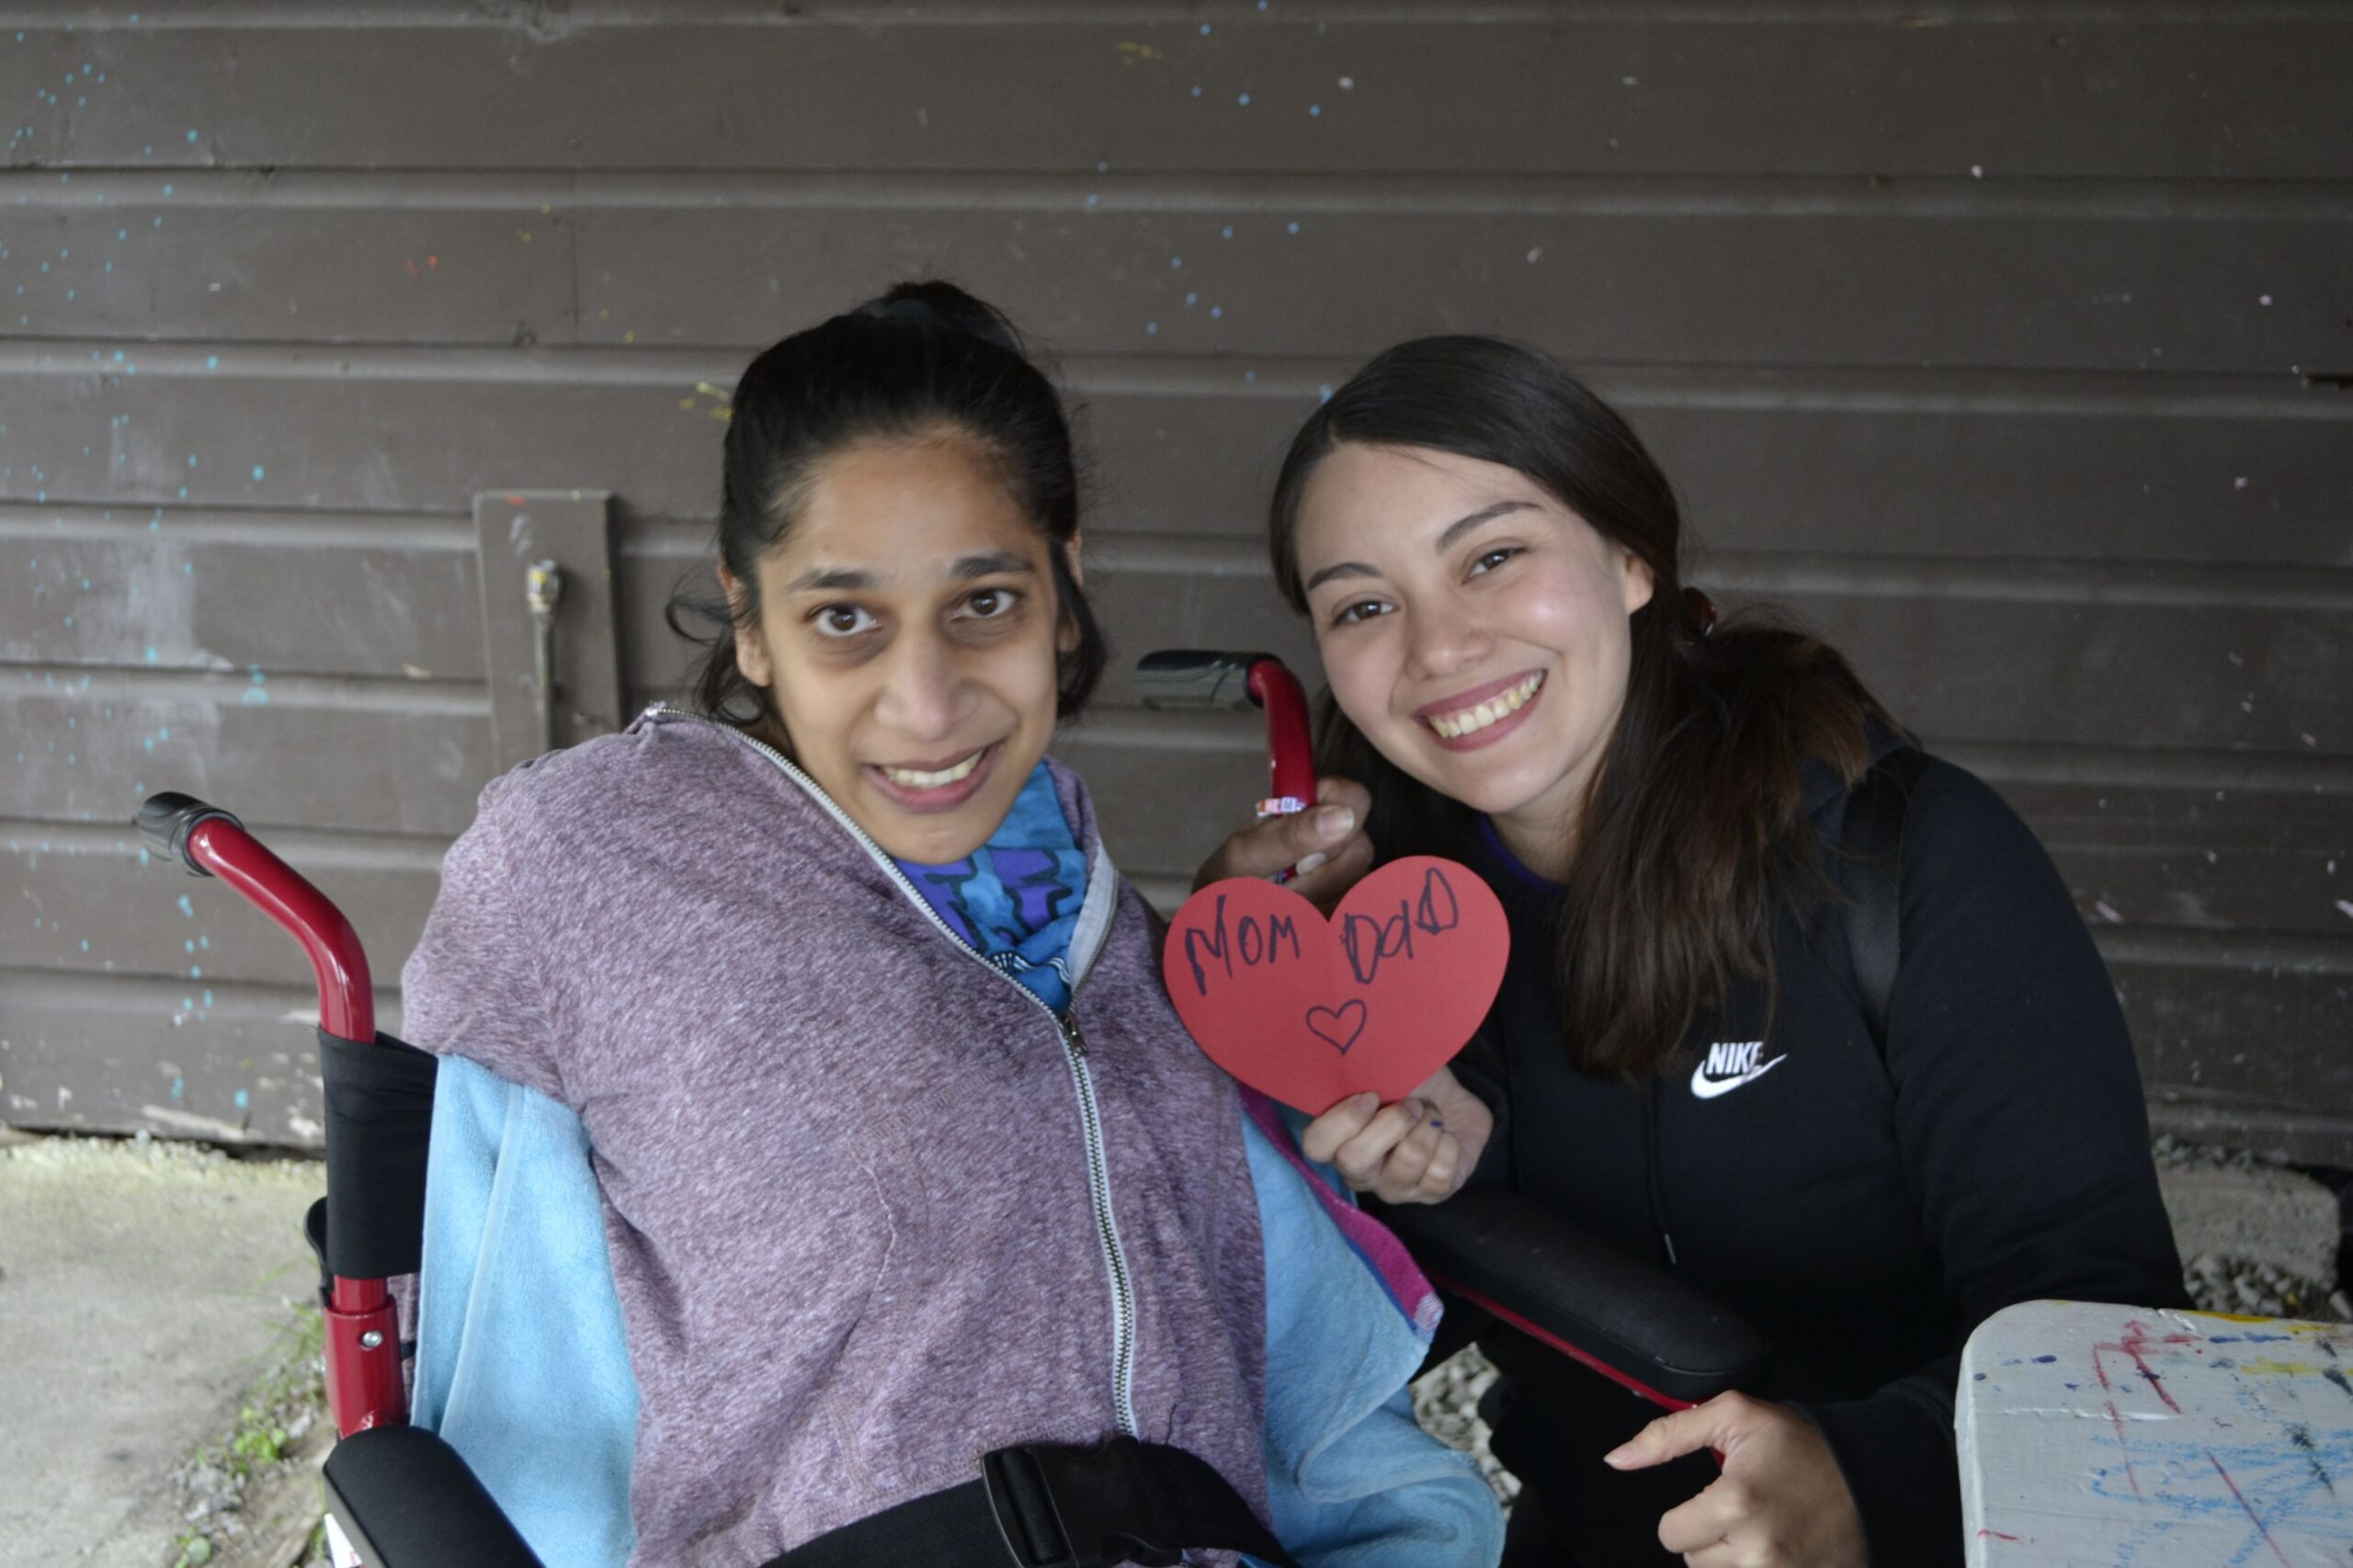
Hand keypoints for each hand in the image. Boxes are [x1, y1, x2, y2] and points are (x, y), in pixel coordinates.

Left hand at [1191, 777, 1372, 914]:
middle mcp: (1333, 835)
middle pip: (1361, 850)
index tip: (1303, 858)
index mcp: (1307, 808)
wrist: (1219, 924)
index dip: (1340, 824)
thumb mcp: (1245, 857)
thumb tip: (1341, 817)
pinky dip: (1324, 920)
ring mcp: (1343, 872)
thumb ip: (1289, 836)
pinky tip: (1299, 921)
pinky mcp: (1344, 903)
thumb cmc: (1225, 881)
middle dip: (1320, 878)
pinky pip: (1354, 911)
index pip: (1353, 798)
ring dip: (1319, 903)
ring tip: (1283, 906)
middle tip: (1283, 888)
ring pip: (1360, 885)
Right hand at [1298, 1064, 1492, 1204]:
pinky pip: (1440, 1173)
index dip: (1343, 1120)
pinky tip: (1446, 1136)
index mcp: (1338, 1141)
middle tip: (1412, 1105)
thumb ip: (1360, 1073)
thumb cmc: (1411, 1085)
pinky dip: (1448, 1143)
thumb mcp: (1383, 1072)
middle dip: (1391, 1123)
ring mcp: (1394, 1187)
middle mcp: (1360, 1172)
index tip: (1372, 1096)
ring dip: (1427, 1127)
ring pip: (1407, 1162)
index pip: (1316, 1145)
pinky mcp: (1431, 1194)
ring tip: (1431, 1115)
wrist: (1452, 1099)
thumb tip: (1352, 1061)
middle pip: (1353, 1161)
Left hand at [1605, 1392, 1866, 1567]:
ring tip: (1761, 1531)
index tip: (1716, 1496)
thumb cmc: (1802, 1446)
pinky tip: (1774, 1549)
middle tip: (1744, 1511)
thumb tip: (1616, 1459)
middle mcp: (1758, 1550)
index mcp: (1736, 1503)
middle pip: (1695, 1562)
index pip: (1671, 1534)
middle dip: (1710, 1538)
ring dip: (1732, 1560)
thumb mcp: (1736, 1417)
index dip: (1686, 1514)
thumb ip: (1669, 1434)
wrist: (1873, 1478)